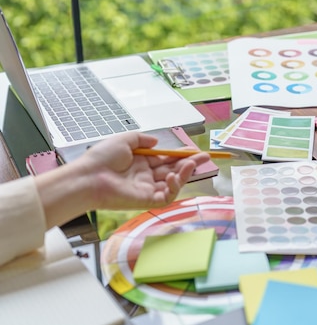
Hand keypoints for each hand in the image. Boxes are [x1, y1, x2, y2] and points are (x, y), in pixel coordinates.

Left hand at [76, 132, 211, 209]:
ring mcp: (147, 189)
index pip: (166, 159)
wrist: (89, 177)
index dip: (180, 154)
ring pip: (173, 184)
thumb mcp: (124, 140)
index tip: (193, 149)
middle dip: (190, 163)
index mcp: (140, 163)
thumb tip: (157, 141)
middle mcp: (146, 176)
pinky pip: (166, 196)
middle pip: (173, 170)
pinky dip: (174, 187)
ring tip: (190, 164)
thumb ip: (142, 139)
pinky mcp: (146, 201)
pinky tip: (173, 177)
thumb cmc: (102, 158)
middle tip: (205, 157)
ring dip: (184, 174)